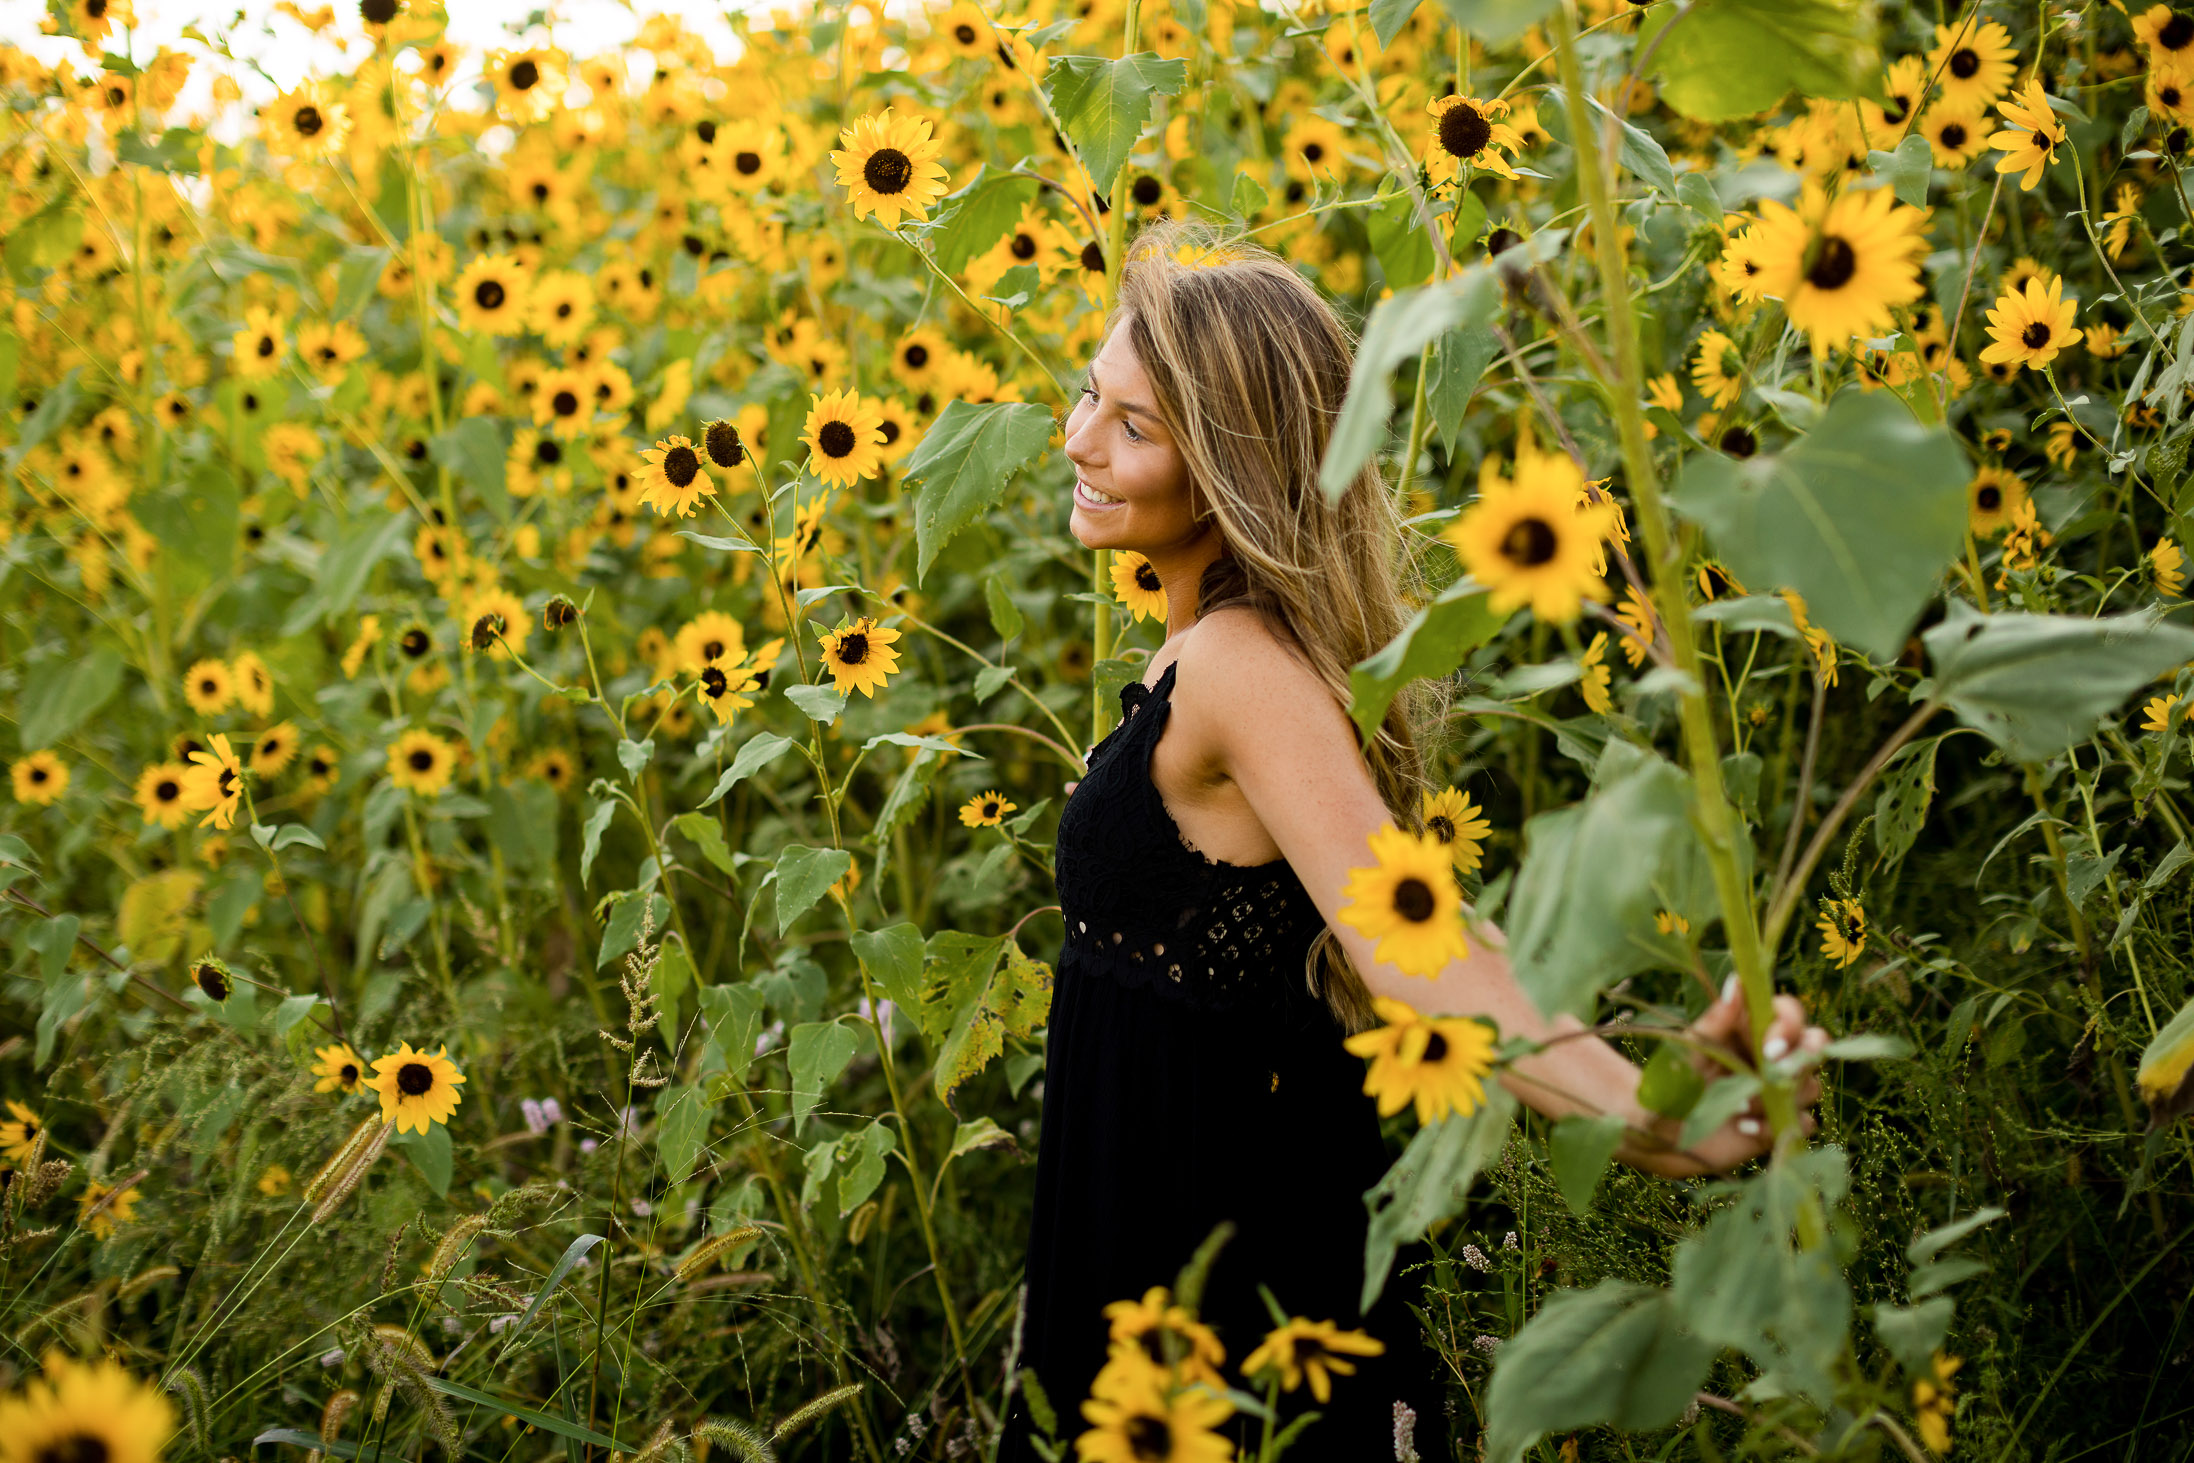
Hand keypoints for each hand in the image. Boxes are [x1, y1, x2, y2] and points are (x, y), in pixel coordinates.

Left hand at [1645, 978, 1828, 1176]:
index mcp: (1752, 1030)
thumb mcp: (1691, 1051)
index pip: (1789, 1012)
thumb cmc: (1677, 1081)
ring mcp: (1782, 1089)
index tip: (1770, 1047)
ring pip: (1811, 1085)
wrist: (1668, 1130)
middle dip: (1803, 1058)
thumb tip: (1737, 982)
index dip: (1789, 1025)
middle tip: (1774, 1072)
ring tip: (1736, 1106)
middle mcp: (1773, 1056)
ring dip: (1775, 1097)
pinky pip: (1802, 1123)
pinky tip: (1743, 1127)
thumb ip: (1715, 1021)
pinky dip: (1773, 1126)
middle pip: (1815, 1043)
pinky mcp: (1783, 1122)